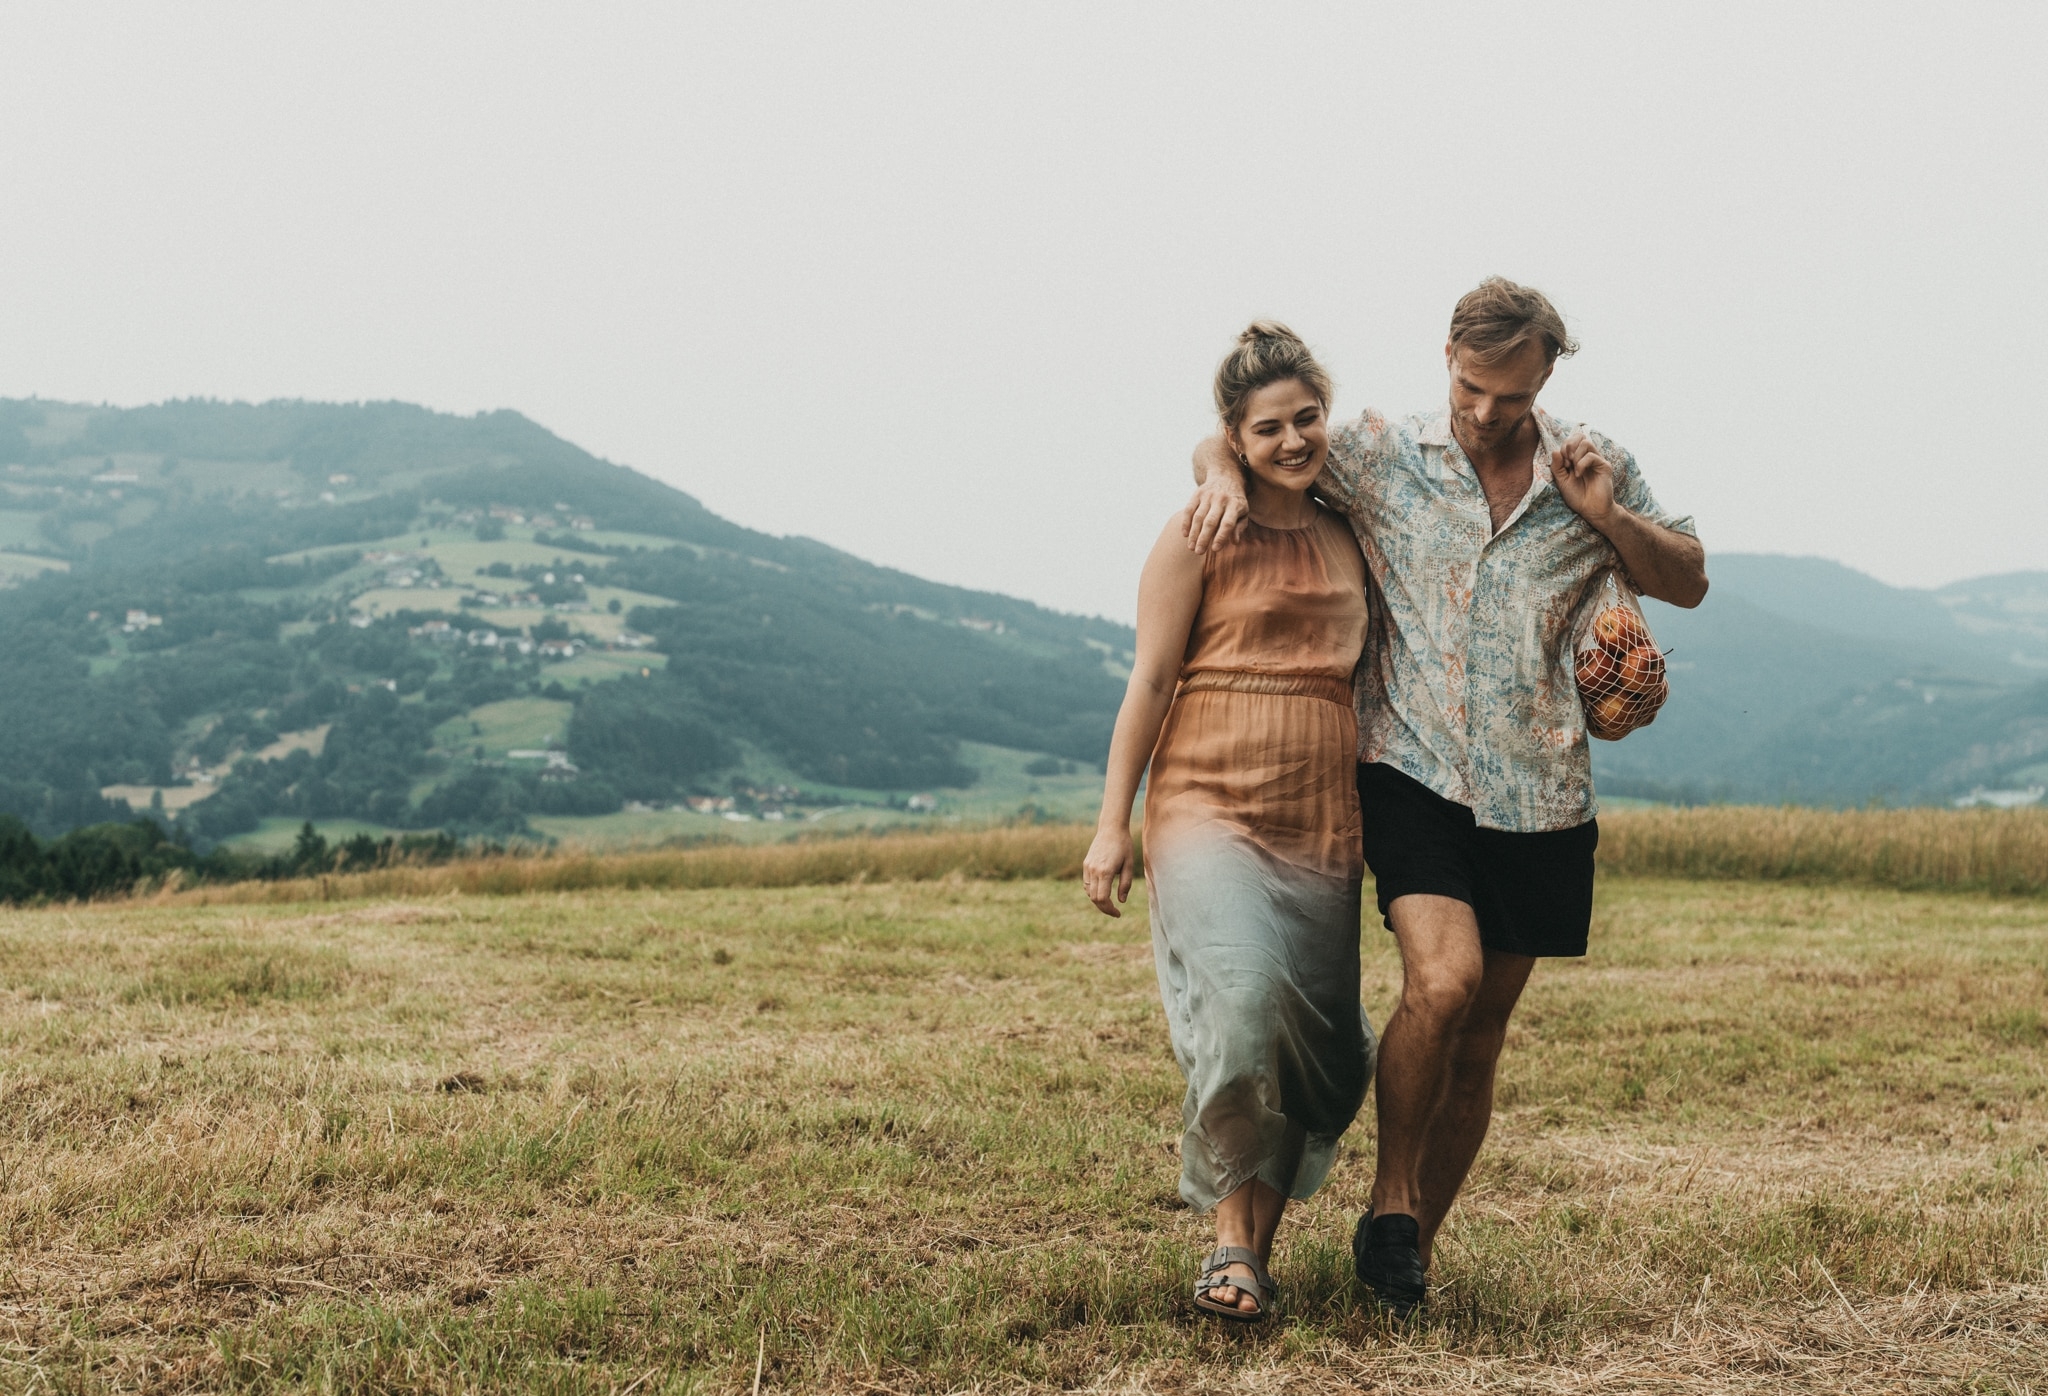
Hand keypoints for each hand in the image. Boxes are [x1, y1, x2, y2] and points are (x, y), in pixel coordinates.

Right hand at [1082, 826, 1134, 915]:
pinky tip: (1103, 891)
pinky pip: (1087, 884)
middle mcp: (1094, 870)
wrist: (1111, 828)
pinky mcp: (1086, 864)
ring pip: (1089, 892)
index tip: (1118, 913)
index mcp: (1105, 872)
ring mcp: (1088, 867)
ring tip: (1110, 903)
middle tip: (1115, 912)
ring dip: (1098, 900)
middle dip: (1104, 908)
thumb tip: (1121, 901)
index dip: (1109, 909)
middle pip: (1094, 898)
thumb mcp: (1128, 865)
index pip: (1102, 898)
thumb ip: (1125, 884)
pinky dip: (1093, 891)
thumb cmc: (1124, 846)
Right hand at [1184, 437, 1248, 552]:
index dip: (1221, 537)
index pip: (1227, 523)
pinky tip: (1185, 534)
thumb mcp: (1244, 513)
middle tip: (1199, 552)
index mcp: (1235, 505)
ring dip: (1193, 533)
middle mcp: (1221, 499)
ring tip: (1191, 547)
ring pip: (1198, 517)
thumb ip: (1239, 527)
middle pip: (1210, 521)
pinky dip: (1186, 523)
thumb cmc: (1236, 501)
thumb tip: (1234, 542)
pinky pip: (1189, 510)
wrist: (1226, 477)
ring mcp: (1208, 496)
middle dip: (1203, 538)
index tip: (1215, 549)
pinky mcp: (1197, 494)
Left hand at [1551, 432, 1618, 528]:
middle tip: (1566, 462)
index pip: (1571, 440)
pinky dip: (1581, 464)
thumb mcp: (1561, 480)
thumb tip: (1555, 450)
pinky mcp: (1604, 466)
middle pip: (1580, 436)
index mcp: (1577, 458)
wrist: (1590, 510)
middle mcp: (1588, 456)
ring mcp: (1597, 460)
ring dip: (1575, 455)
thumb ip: (1557, 466)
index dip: (1563, 448)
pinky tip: (1579, 475)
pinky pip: (1591, 456)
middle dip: (1568, 445)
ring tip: (1573, 469)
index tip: (1562, 465)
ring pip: (1586, 442)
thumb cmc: (1577, 496)